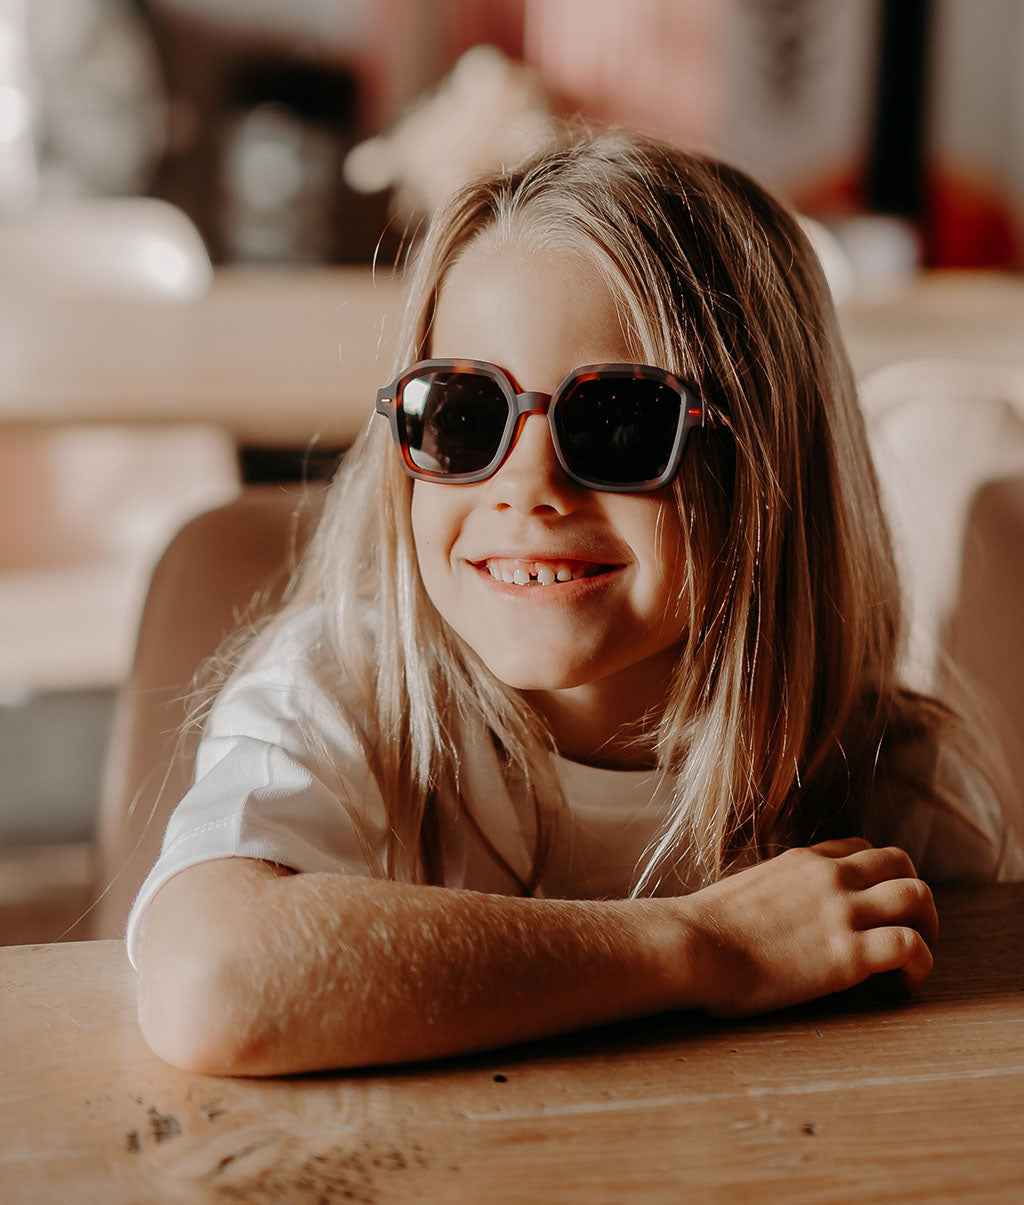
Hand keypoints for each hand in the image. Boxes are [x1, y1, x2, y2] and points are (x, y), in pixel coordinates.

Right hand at [678, 838, 937, 1017]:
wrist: (692, 947)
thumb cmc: (703, 928)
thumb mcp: (746, 888)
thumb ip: (775, 889)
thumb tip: (774, 909)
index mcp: (803, 860)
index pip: (862, 849)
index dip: (878, 875)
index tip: (872, 904)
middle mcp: (830, 876)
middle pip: (901, 863)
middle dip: (913, 895)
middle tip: (908, 929)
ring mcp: (842, 912)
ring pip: (917, 896)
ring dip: (928, 925)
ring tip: (915, 956)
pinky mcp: (848, 955)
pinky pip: (911, 946)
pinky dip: (921, 962)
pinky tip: (905, 981)